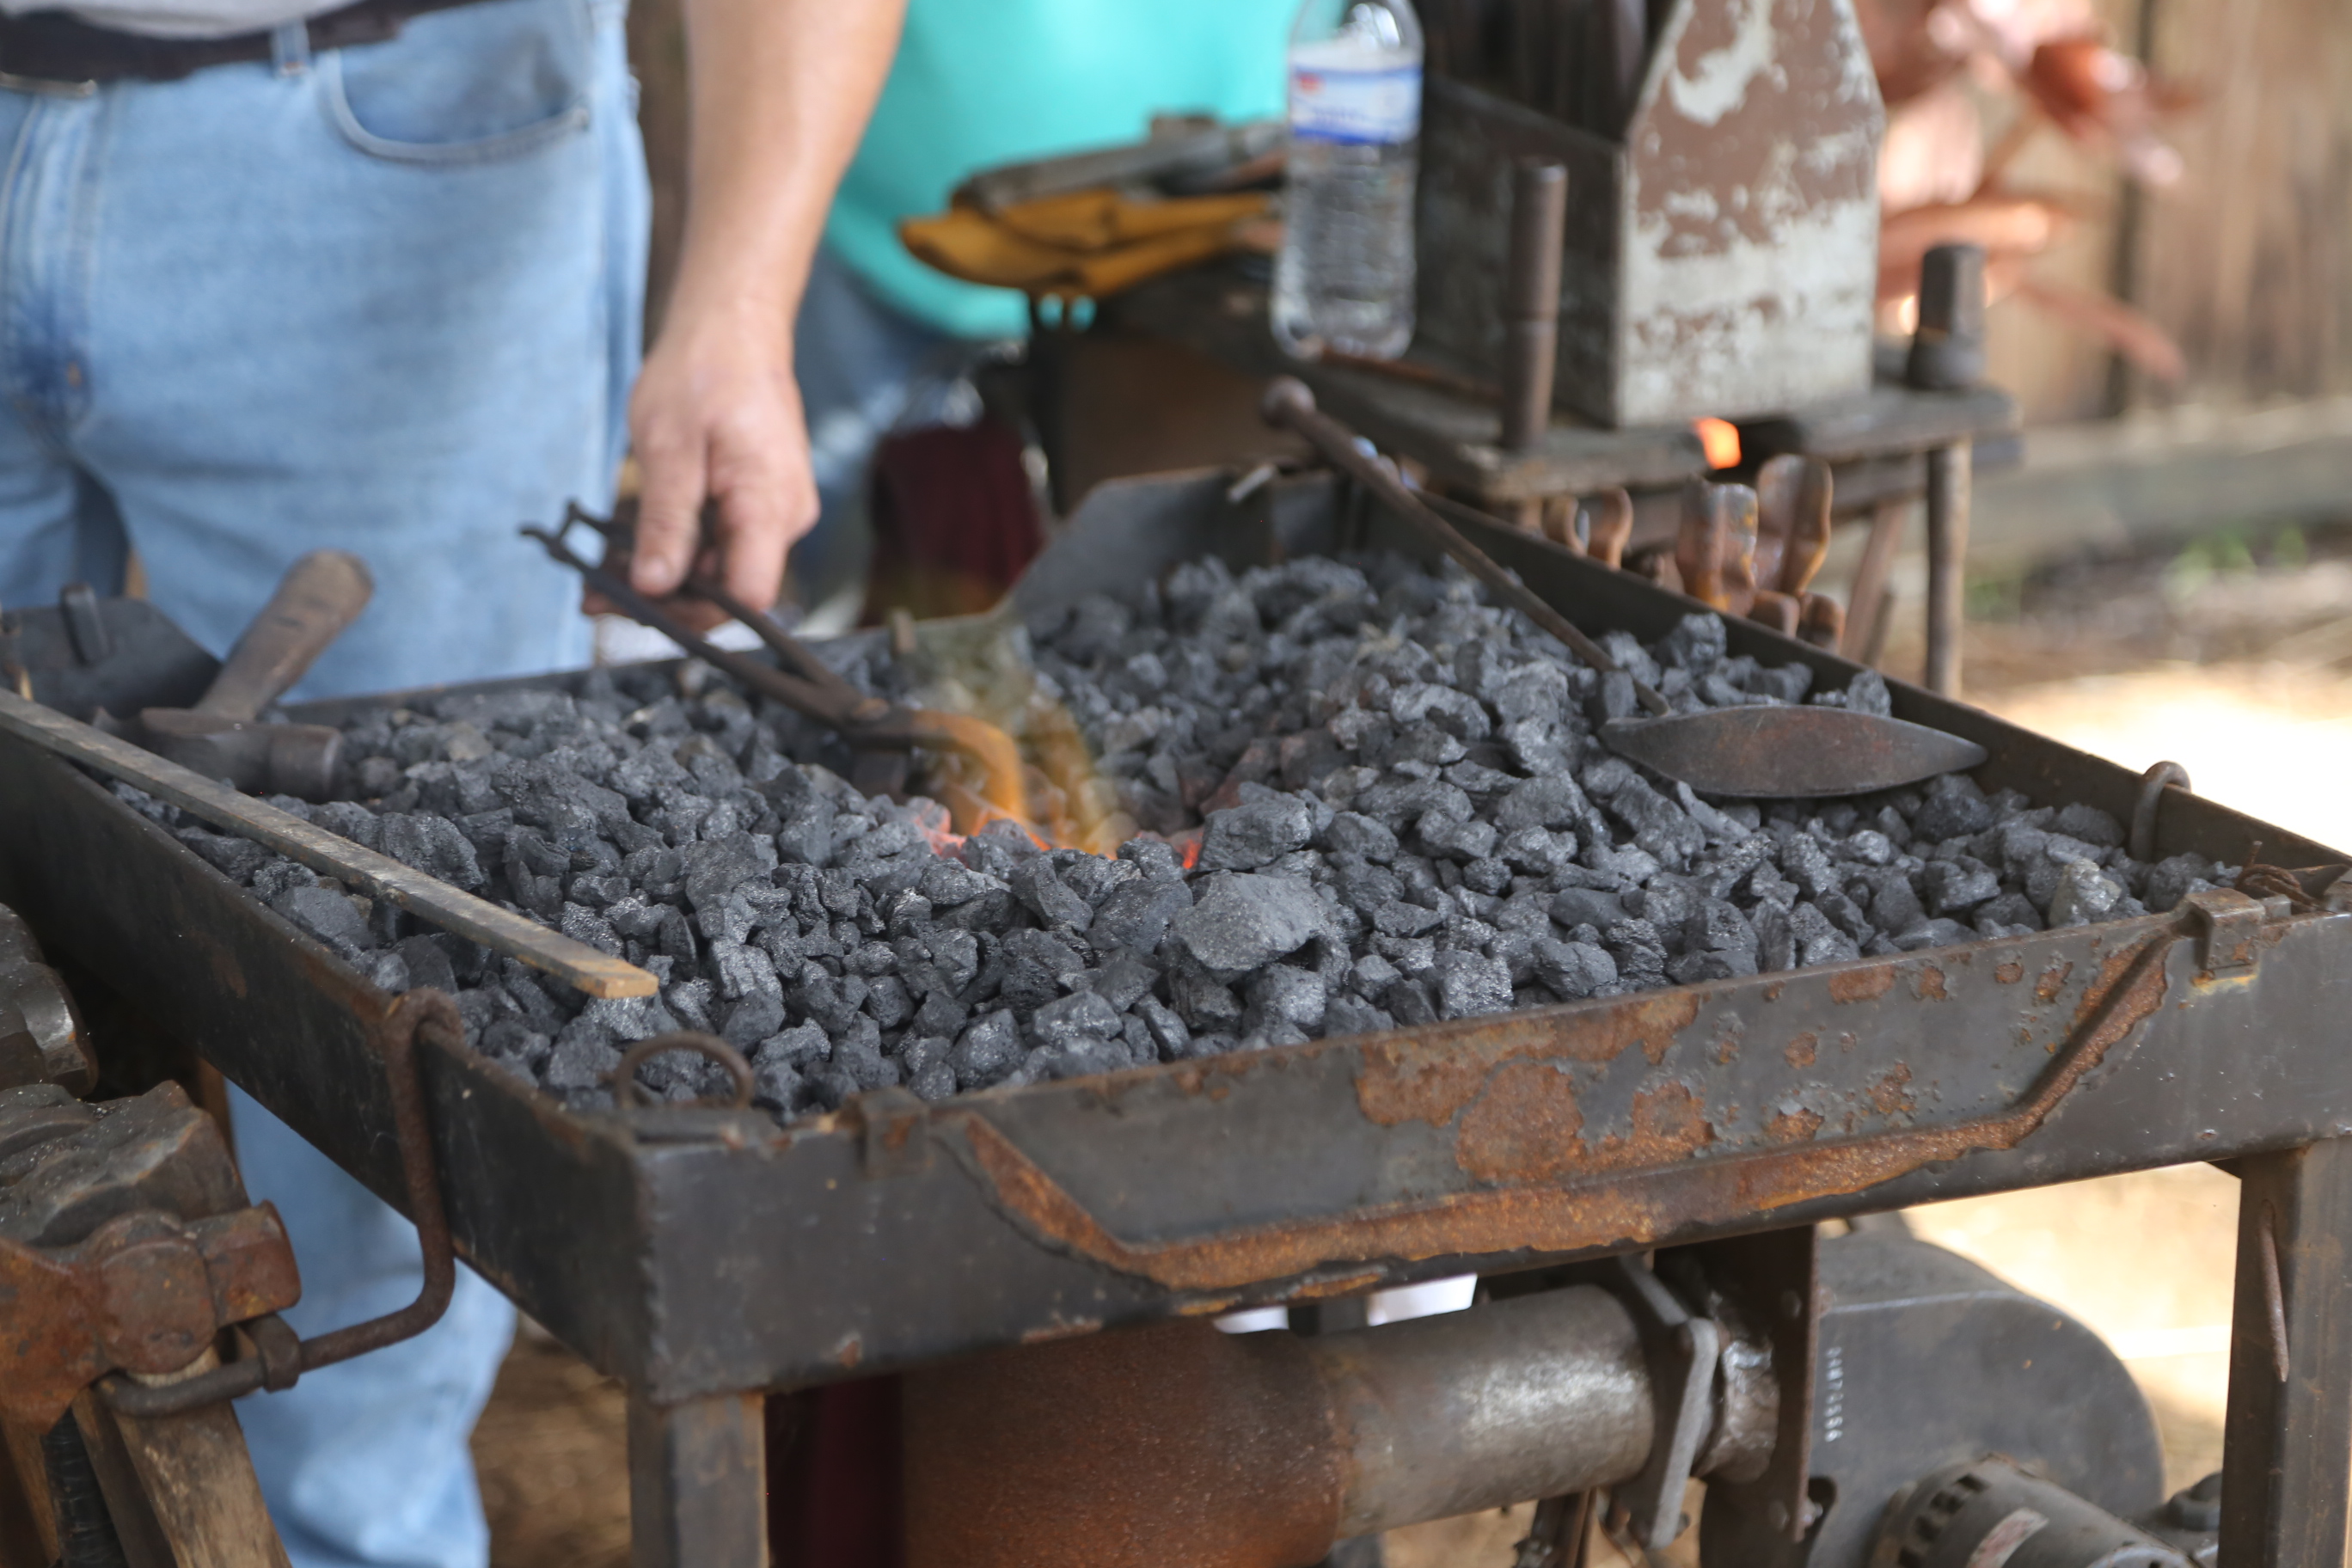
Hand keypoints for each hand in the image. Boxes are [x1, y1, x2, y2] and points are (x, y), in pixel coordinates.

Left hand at [619, 298, 815, 629]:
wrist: (733, 328)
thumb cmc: (704, 372)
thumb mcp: (668, 447)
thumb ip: (665, 523)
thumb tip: (653, 587)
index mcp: (769, 504)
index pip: (747, 595)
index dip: (693, 614)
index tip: (634, 609)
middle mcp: (784, 517)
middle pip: (730, 589)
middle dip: (665, 600)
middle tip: (595, 597)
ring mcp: (774, 512)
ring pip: (720, 569)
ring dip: (663, 578)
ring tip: (599, 577)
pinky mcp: (758, 505)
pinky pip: (719, 543)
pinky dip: (676, 551)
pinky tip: (629, 552)